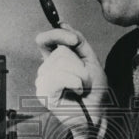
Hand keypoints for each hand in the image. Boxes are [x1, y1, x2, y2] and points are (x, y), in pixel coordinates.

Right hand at [34, 23, 109, 138]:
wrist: (96, 114)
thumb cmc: (94, 91)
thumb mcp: (90, 60)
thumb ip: (78, 42)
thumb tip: (63, 23)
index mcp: (53, 61)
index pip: (44, 40)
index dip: (57, 34)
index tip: (74, 40)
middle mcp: (44, 71)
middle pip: (60, 52)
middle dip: (79, 64)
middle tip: (84, 81)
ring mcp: (42, 82)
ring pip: (62, 63)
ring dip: (80, 75)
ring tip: (81, 88)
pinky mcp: (44, 94)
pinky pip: (60, 77)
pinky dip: (75, 83)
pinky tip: (77, 92)